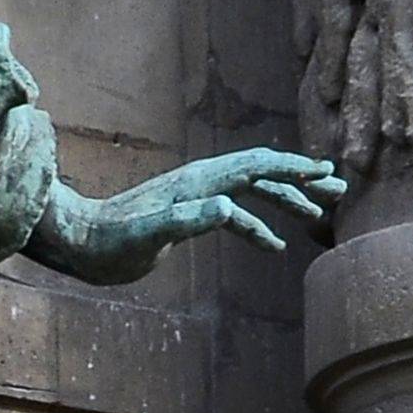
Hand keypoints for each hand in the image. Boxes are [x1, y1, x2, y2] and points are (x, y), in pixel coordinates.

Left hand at [30, 149, 343, 285]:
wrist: (75, 242)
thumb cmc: (107, 243)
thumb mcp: (147, 236)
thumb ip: (187, 221)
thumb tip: (230, 208)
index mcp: (198, 182)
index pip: (255, 166)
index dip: (292, 168)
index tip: (325, 171)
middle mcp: (200, 183)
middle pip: (260, 172)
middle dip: (299, 179)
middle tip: (337, 188)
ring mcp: (194, 198)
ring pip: (250, 192)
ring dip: (284, 200)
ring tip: (318, 213)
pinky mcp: (185, 217)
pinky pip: (232, 216)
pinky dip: (257, 226)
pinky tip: (274, 246)